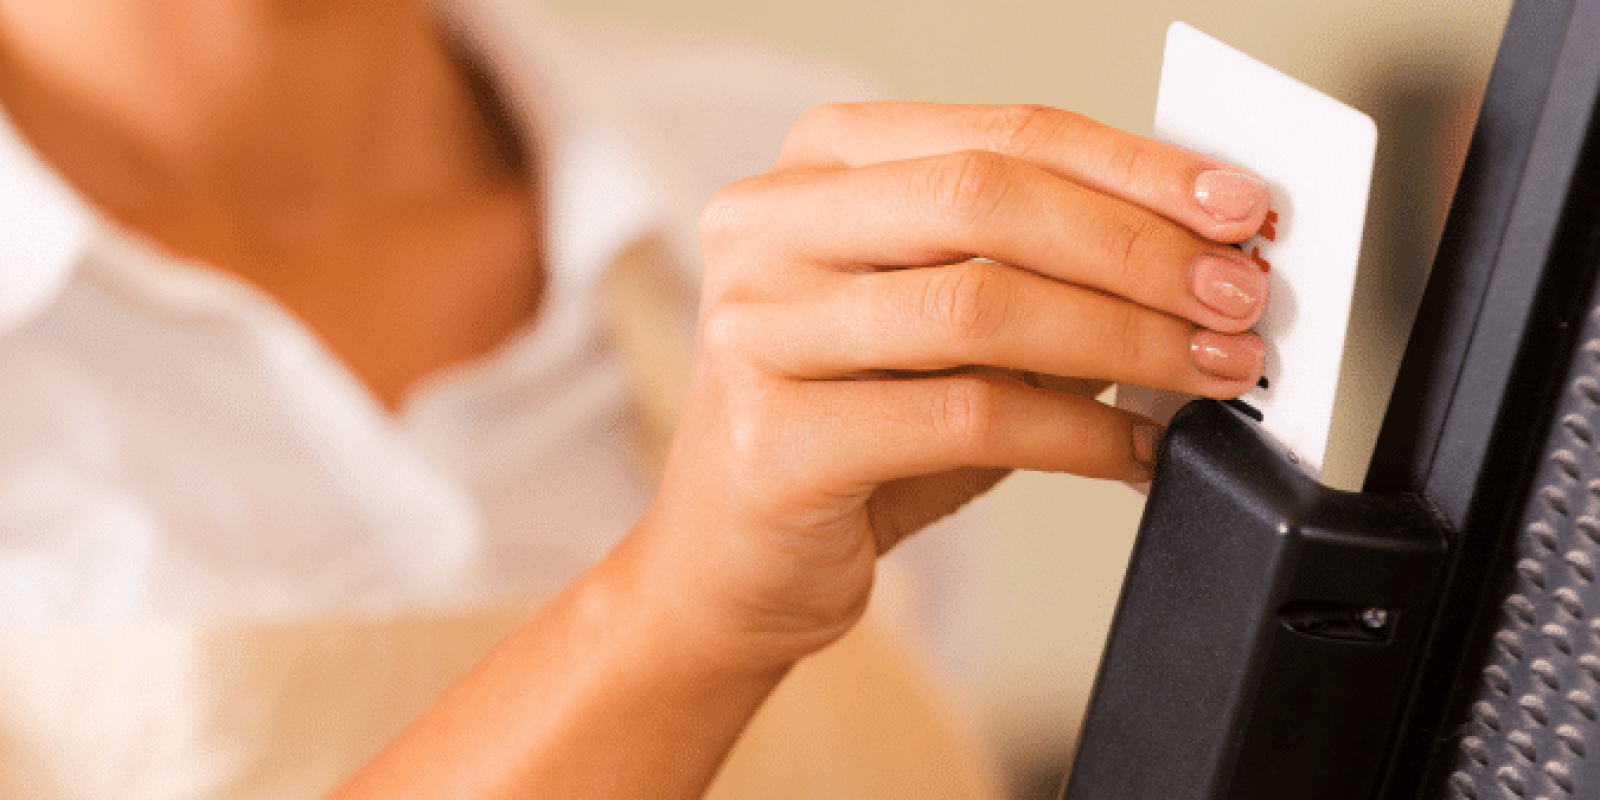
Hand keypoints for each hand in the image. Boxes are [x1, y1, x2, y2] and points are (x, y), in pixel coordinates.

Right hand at [631, 102, 1269, 673]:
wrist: (732, 563)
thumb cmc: (850, 435)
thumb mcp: (943, 331)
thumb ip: (1037, 274)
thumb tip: (1193, 255)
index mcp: (815, 171)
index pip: (999, 134)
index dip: (1135, 166)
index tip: (1237, 206)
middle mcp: (768, 229)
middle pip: (988, 199)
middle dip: (1139, 249)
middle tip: (1236, 296)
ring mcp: (756, 328)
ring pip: (980, 306)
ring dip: (1125, 340)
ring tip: (1208, 371)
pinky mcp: (775, 437)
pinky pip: (964, 416)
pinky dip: (1076, 433)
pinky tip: (1132, 451)